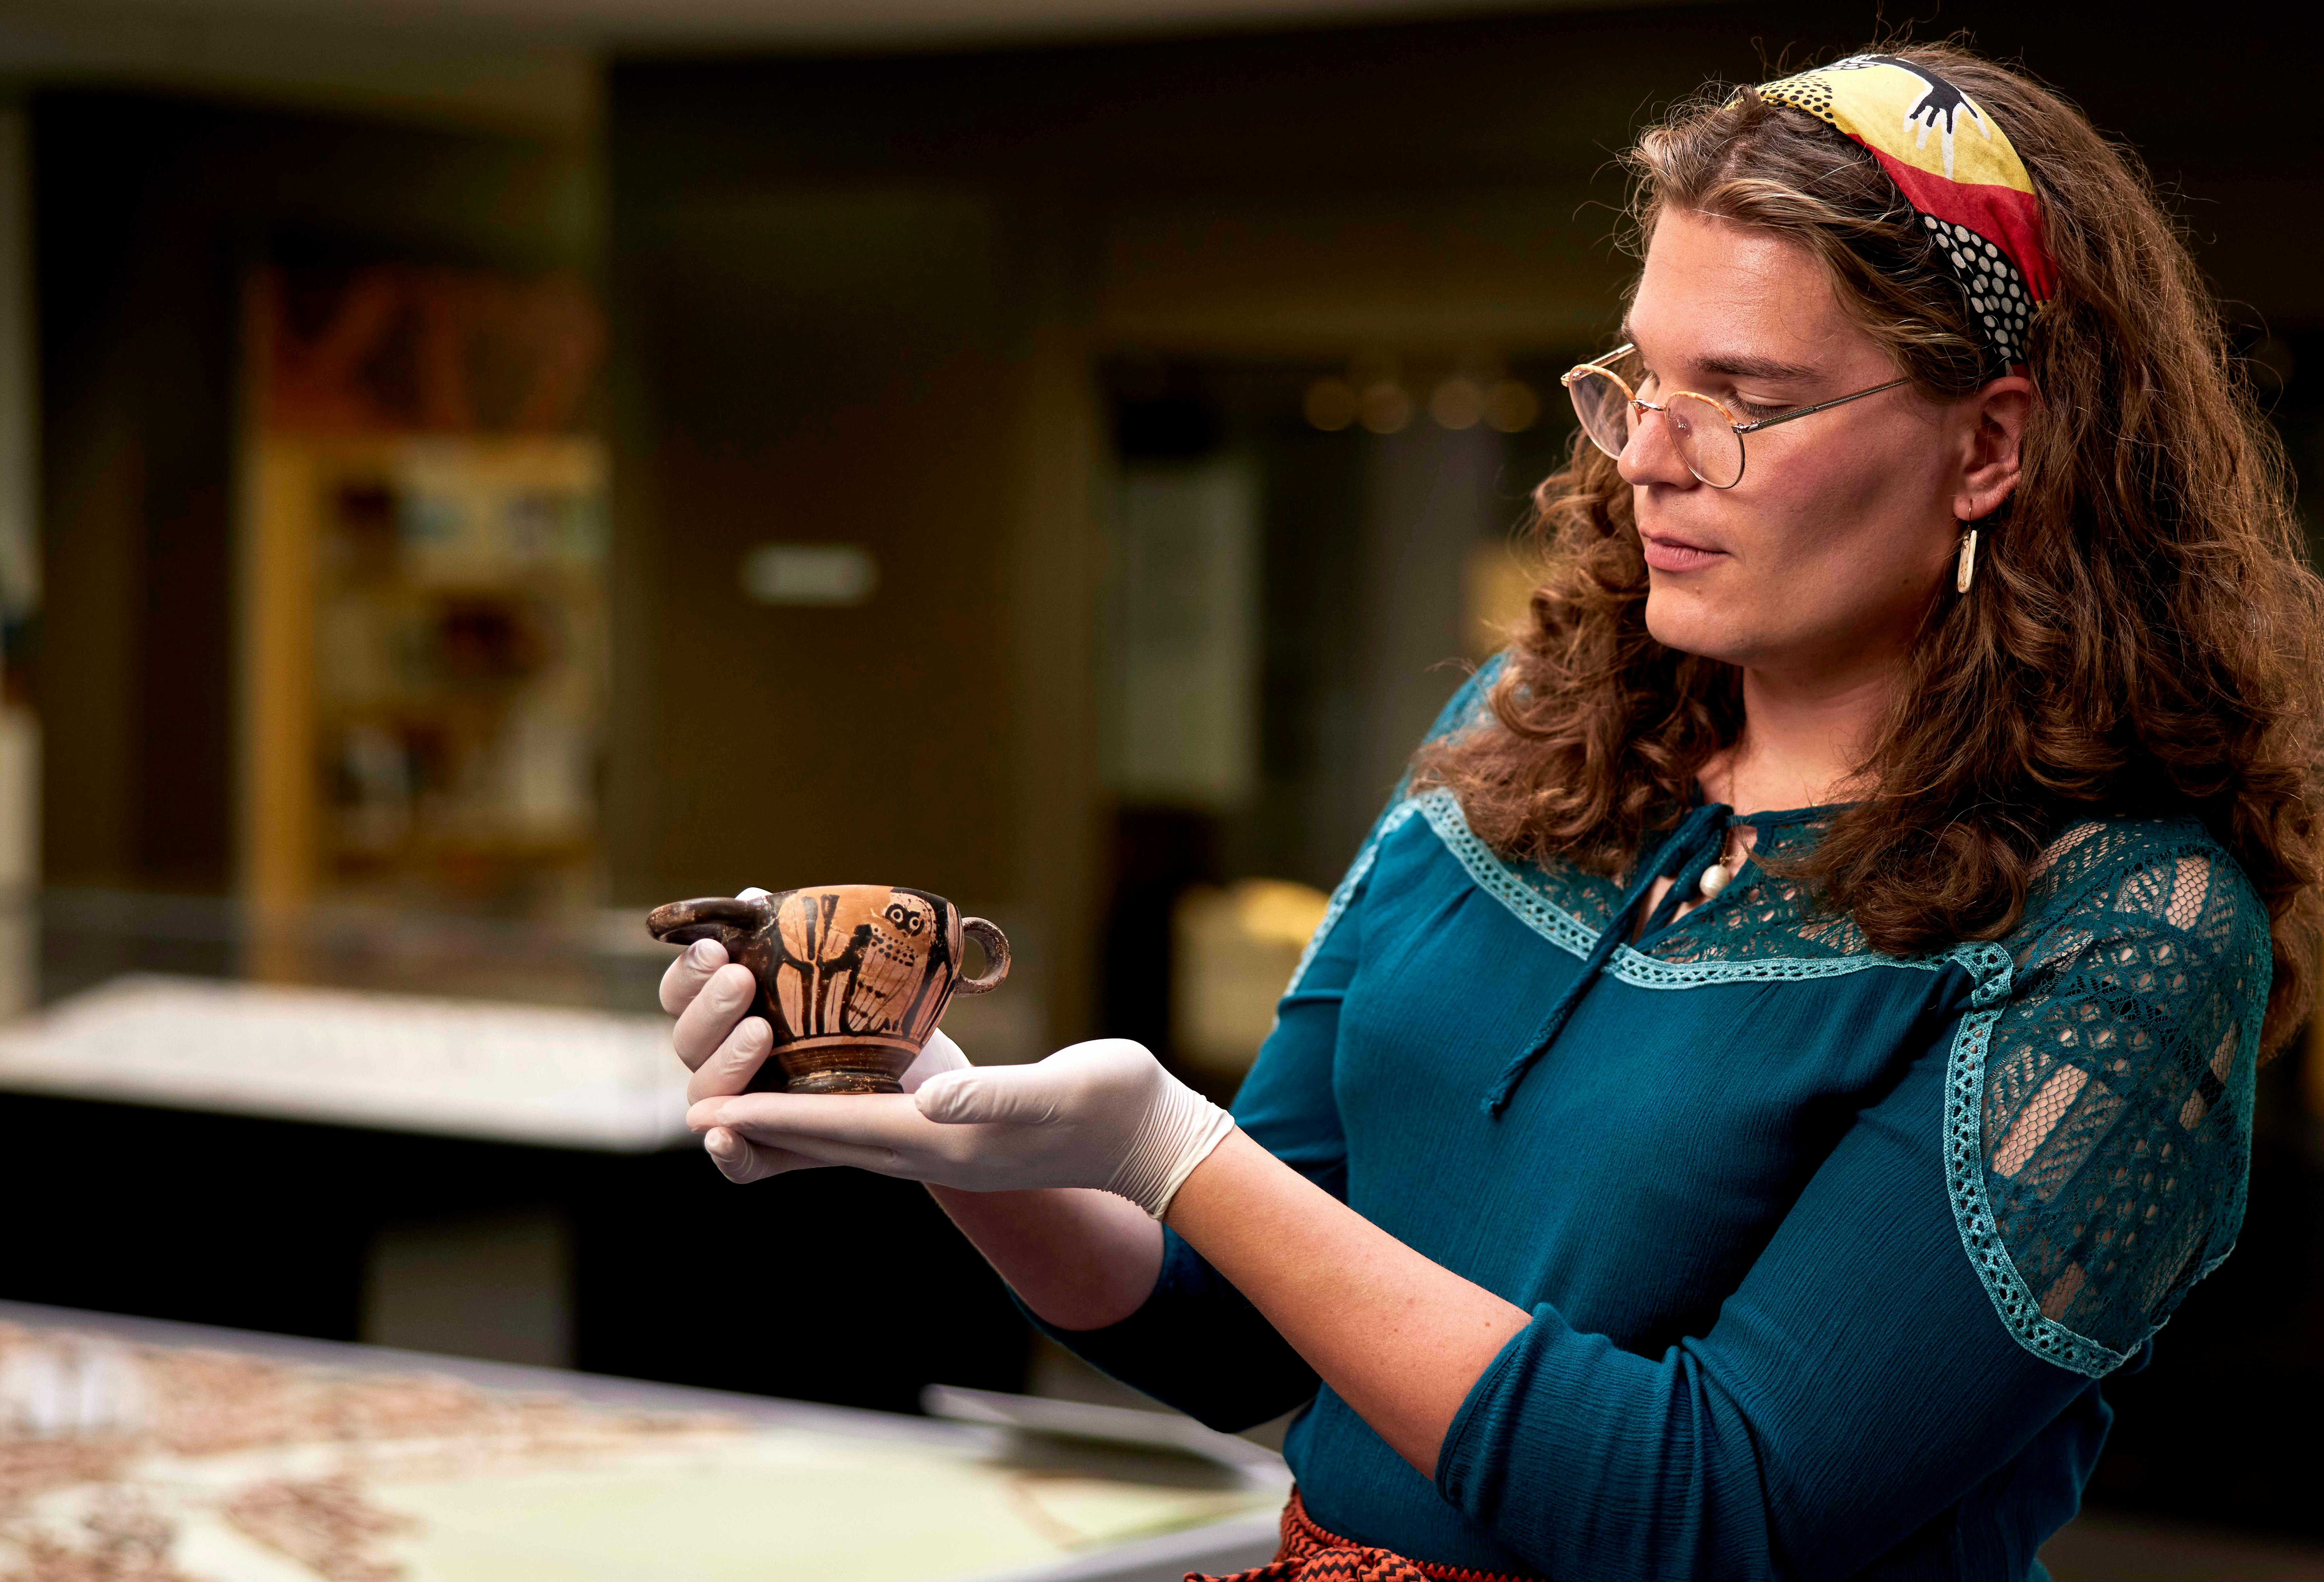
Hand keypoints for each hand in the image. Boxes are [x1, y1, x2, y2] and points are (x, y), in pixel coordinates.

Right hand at [658, 894, 966, 1177]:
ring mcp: (743, 1109)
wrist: (921, 1064)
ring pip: (704, 1098)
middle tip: (743, 981)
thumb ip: (790, 935)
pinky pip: (739, 1162)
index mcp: (726, 1010)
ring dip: (724, 1064)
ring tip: (762, 1034)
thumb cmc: (867, 1005)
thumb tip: (751, 898)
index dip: (689, 972)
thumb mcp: (839, 964)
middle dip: (710, 1008)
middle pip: (686, 1040)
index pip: (681, 991)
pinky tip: (724, 1134)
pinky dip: (726, 1152)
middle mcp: (722, 1059)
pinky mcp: (771, 1151)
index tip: (716, 949)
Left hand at [687, 1038, 1233, 1216]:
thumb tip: (933, 1103)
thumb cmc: (1115, 1105)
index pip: (843, 1132)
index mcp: (950, 1142)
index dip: (775, 1121)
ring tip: (741, 1109)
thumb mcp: (1063, 1088)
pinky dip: (837, 1112)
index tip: (712, 1117)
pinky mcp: (962, 1133)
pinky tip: (824, 1091)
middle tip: (699, 1119)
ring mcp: (949, 1147)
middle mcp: (937, 1152)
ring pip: (849, 1139)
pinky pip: (879, 1126)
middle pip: (830, 1143)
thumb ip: (999, 1094)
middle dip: (764, 1131)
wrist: (1155, 1141)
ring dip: (793, 1126)